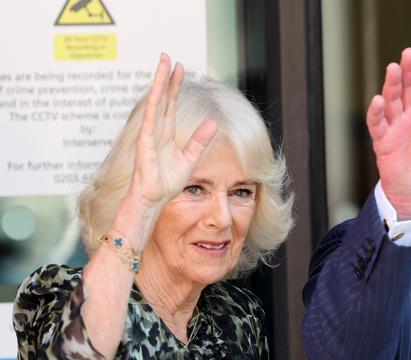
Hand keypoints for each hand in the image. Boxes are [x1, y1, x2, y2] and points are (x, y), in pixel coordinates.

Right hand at [128, 53, 217, 215]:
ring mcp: (149, 135)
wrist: (153, 199)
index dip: (175, 86)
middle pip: (162, 98)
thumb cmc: (167, 182)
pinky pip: (150, 121)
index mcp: (166, 133)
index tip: (179, 68)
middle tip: (168, 56)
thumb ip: (200, 141)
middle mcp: (156, 130)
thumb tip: (213, 123)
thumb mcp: (189, 159)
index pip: (171, 104)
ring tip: (162, 64)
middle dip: (165, 77)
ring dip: (158, 83)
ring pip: (155, 103)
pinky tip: (157, 93)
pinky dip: (154, 106)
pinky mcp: (144, 143)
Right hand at [367, 48, 410, 219]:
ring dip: (391, 85)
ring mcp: (395, 124)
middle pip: (407, 87)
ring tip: (393, 68)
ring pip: (391, 100)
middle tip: (409, 53)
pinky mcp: (383, 138)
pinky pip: (378, 123)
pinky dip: (376, 112)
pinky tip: (378, 100)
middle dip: (408, 71)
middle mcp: (410, 114)